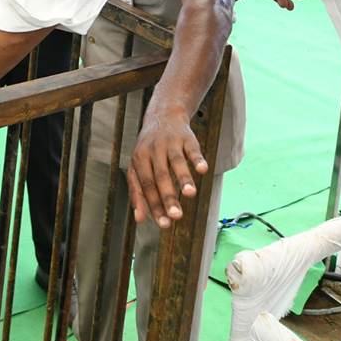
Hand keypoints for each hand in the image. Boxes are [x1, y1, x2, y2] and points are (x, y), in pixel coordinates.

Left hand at [126, 106, 205, 227]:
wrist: (163, 116)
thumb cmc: (149, 150)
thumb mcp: (138, 167)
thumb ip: (138, 192)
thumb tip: (138, 219)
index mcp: (139, 160)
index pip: (146, 186)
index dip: (154, 206)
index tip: (164, 224)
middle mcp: (153, 151)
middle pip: (160, 176)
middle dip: (168, 197)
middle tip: (176, 216)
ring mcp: (170, 143)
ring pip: (176, 162)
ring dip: (183, 178)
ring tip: (190, 194)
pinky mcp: (187, 138)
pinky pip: (192, 149)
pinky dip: (197, 159)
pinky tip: (202, 170)